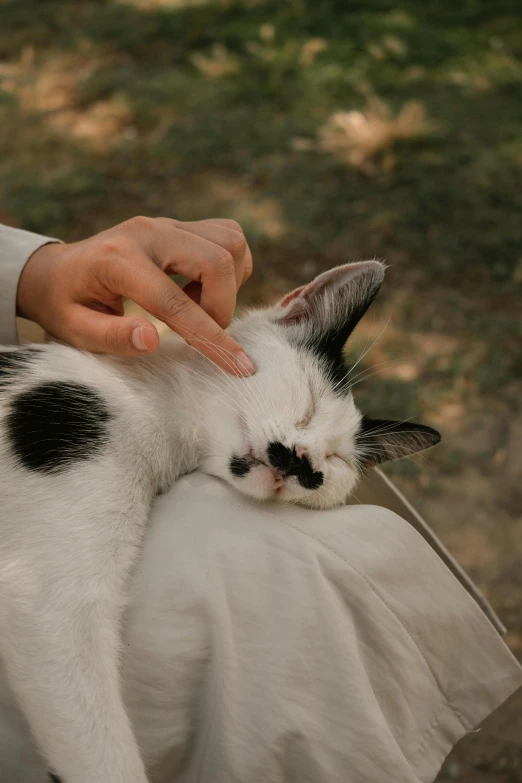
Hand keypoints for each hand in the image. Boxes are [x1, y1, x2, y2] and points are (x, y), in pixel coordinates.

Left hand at [17, 216, 255, 374]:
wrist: (56, 271)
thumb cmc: (66, 306)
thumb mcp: (75, 330)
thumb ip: (112, 337)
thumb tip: (152, 340)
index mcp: (117, 260)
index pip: (176, 302)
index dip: (211, 337)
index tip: (240, 366)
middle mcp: (148, 233)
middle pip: (217, 261)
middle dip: (222, 307)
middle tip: (199, 331)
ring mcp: (166, 223)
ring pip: (231, 243)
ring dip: (228, 285)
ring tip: (196, 306)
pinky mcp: (179, 225)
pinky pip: (227, 237)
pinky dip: (228, 268)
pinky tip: (200, 288)